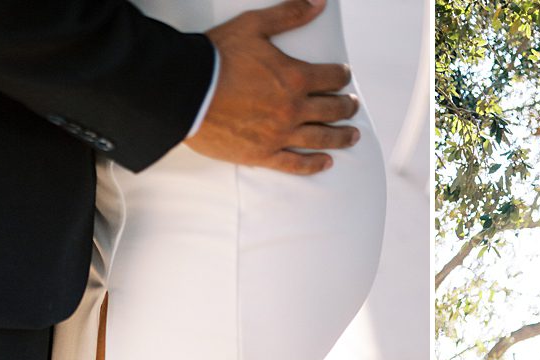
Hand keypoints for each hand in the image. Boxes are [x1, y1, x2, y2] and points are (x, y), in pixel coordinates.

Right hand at [188, 0, 360, 173]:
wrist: (185, 91)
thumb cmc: (217, 56)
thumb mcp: (254, 26)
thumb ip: (289, 14)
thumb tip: (319, 1)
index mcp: (294, 77)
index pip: (332, 77)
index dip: (342, 74)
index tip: (345, 75)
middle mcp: (292, 109)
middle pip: (332, 109)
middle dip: (347, 106)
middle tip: (353, 106)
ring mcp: (279, 134)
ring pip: (321, 138)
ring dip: (341, 137)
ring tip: (353, 136)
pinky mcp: (263, 154)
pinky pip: (296, 164)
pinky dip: (314, 164)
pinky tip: (326, 162)